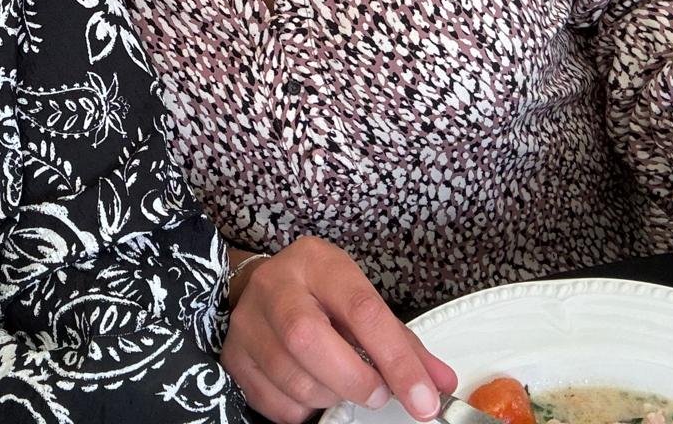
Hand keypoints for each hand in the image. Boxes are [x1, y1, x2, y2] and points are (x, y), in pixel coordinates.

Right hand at [220, 236, 456, 422]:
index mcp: (317, 263)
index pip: (361, 309)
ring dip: (329, 396)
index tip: (424, 398)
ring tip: (341, 385)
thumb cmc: (319, 294)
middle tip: (377, 393)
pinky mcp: (233, 356)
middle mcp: (275, 285)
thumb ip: (401, 342)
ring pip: (292, 378)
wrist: (260, 288)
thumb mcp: (359, 300)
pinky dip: (303, 409)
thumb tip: (439, 382)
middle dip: (354, 379)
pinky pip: (274, 402)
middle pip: (309, 339)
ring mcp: (248, 321)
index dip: (397, 359)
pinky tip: (312, 389)